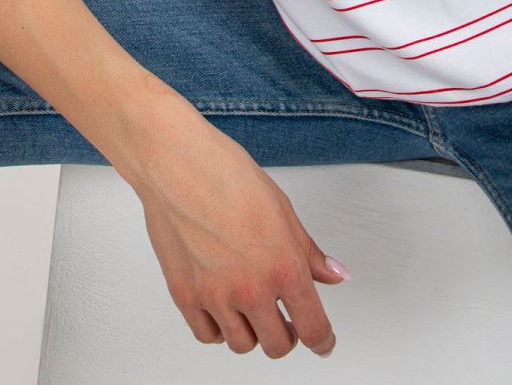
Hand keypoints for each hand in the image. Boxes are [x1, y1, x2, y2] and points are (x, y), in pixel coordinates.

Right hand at [125, 94, 349, 358]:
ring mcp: (215, 297)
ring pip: (242, 345)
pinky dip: (219, 328)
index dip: (322, 341)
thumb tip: (334, 275)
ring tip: (252, 308)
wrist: (177, 165)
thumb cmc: (228, 175)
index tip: (323, 343)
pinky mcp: (185, 297)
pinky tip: (224, 307)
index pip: (312, 328)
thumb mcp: (282, 209)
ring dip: (253, 332)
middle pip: (278, 345)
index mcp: (283, 266)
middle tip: (286, 320)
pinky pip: (208, 335)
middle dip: (287, 335)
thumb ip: (308, 251)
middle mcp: (251, 289)